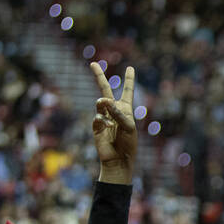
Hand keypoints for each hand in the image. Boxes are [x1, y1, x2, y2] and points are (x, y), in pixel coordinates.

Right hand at [89, 62, 136, 181]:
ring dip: (104, 103)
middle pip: (105, 90)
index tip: (131, 68)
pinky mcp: (96, 125)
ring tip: (104, 104)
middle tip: (93, 63)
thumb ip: (117, 112)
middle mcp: (114, 111)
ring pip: (101, 102)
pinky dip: (103, 121)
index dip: (129, 80)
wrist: (119, 160)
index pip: (127, 91)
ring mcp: (104, 117)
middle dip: (99, 77)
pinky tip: (108, 127)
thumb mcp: (128, 126)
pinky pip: (98, 117)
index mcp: (126, 109)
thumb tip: (102, 100)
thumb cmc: (128, 144)